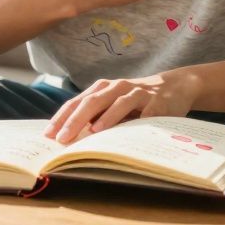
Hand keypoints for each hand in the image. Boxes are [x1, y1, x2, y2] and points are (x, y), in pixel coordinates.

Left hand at [44, 70, 203, 143]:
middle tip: (62, 138)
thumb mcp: (114, 104)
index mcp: (103, 88)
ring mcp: (138, 92)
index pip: (77, 102)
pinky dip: (138, 120)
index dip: (61, 117)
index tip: (48, 135)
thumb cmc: (137, 100)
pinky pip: (146, 111)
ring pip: (118, 102)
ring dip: (105, 117)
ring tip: (92, 132)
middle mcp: (117, 87)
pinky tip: (131, 130)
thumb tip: (70, 137)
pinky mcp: (158, 102)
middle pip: (92, 101)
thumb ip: (96, 115)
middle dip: (75, 120)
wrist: (175, 85)